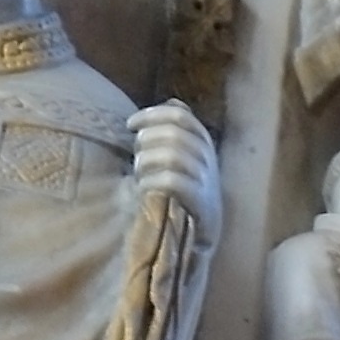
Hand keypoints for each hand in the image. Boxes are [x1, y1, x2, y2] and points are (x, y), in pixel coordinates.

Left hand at [130, 102, 219, 226]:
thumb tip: (172, 102)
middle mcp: (209, 160)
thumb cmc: (182, 193)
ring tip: (139, 175)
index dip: (152, 114)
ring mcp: (207, 183)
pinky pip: (173, 182)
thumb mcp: (183, 157)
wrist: (200, 236)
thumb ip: (178, 132)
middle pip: (175, 133)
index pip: (181, 116)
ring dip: (147, 162)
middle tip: (135, 155)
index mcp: (203, 145)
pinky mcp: (201, 205)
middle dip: (147, 140)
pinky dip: (151, 182)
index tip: (129, 124)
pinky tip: (142, 189)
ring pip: (174, 155)